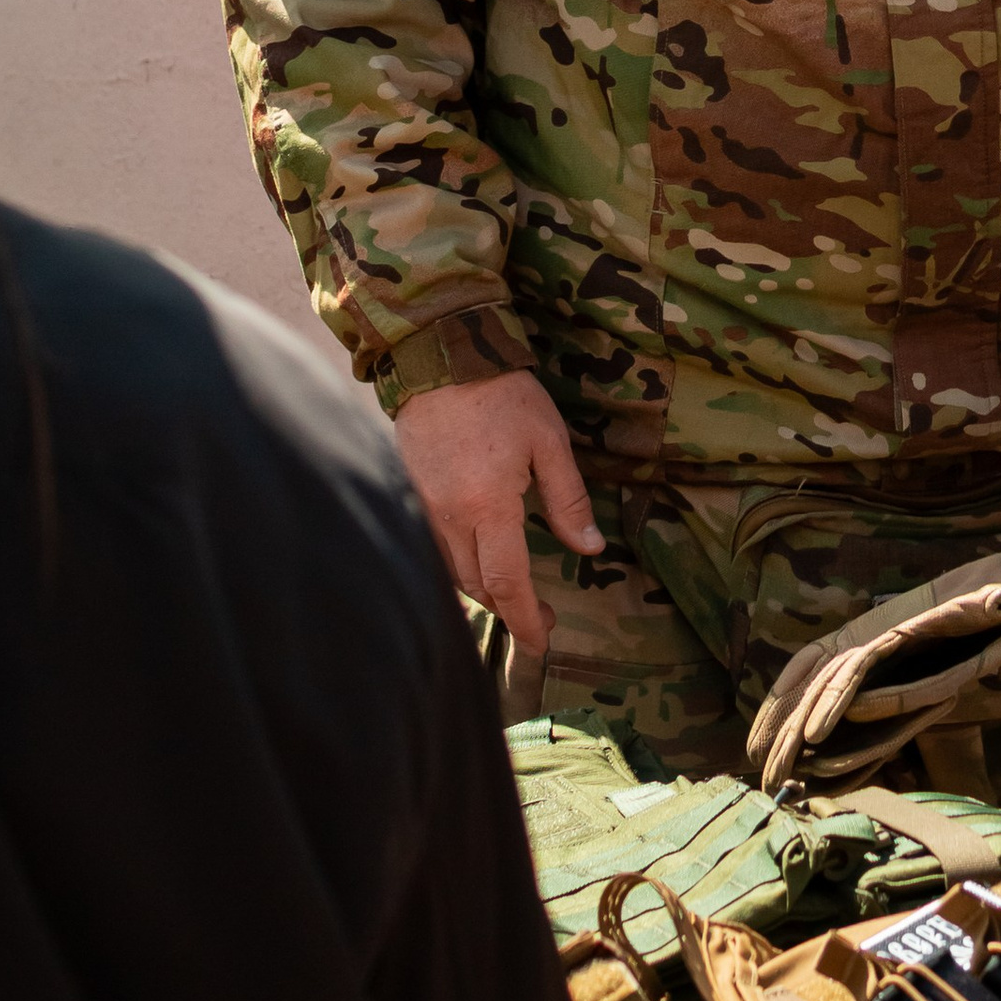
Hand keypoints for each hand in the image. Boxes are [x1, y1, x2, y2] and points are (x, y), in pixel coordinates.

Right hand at [394, 370, 603, 656]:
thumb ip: (568, 500)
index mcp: (489, 505)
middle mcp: (450, 516)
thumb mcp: (549, 441)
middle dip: (509, 609)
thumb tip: (589, 549)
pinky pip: (434, 550)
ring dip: (483, 589)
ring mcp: (424, 508)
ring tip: (514, 591)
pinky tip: (479, 560)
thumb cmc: (501, 394)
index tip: (541, 643)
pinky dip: (459, 566)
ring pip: (452, 572)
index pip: (507, 581)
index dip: (525, 619)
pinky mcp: (411, 495)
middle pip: (477, 585)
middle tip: (541, 615)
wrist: (439, 357)